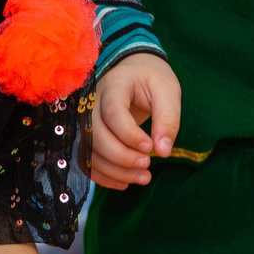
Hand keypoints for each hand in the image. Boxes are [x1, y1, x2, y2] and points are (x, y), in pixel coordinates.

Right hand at [89, 53, 181, 189]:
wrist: (134, 71)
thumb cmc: (152, 79)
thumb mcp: (168, 91)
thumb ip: (168, 119)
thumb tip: (163, 152)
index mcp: (114, 85)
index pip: (112, 112)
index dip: (129, 135)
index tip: (150, 148)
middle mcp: (92, 102)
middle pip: (95, 134)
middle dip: (121, 156)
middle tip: (147, 165)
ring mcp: (85, 119)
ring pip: (88, 150)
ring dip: (114, 170)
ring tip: (143, 178)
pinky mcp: (87, 134)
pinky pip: (86, 159)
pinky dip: (102, 176)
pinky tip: (125, 182)